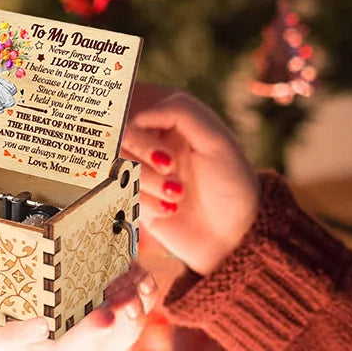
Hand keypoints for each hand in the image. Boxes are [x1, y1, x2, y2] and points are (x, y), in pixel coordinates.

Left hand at [0, 231, 157, 350]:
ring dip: (87, 334)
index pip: (101, 289)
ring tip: (110, 315)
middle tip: (141, 294)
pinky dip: (18, 337)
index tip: (149, 272)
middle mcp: (32, 313)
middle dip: (124, 315)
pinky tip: (39, 322)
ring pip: (56, 348)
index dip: (130, 286)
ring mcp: (3, 335)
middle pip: (93, 327)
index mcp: (44, 279)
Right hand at [121, 88, 259, 275]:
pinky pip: (119, 197)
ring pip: (118, 170)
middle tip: (172, 178)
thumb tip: (139, 116)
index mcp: (172, 125)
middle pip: (120, 143)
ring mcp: (143, 173)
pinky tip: (170, 212)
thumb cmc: (231, 186)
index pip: (135, 119)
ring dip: (148, 185)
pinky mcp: (136, 200)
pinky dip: (146, 205)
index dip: (144, 140)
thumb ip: (181, 112)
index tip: (167, 160)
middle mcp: (153, 145)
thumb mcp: (216, 141)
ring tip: (177, 198)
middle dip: (145, 165)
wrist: (234, 238)